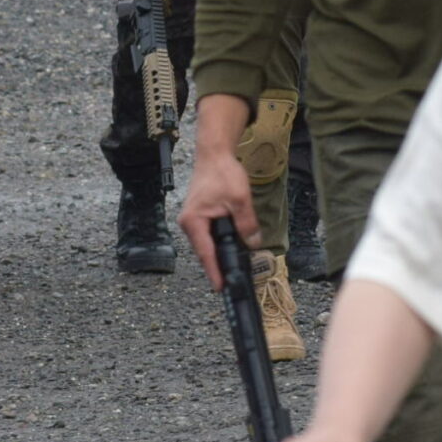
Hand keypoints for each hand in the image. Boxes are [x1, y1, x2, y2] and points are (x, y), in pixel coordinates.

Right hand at [177, 145, 258, 287]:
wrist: (214, 155)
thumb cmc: (222, 173)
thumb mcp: (240, 199)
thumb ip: (247, 224)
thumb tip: (253, 242)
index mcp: (194, 221)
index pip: (206, 252)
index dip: (214, 271)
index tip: (220, 287)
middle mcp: (189, 223)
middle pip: (204, 251)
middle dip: (216, 266)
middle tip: (229, 283)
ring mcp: (192, 220)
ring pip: (206, 244)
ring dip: (217, 255)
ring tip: (229, 270)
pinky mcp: (198, 216)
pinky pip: (207, 236)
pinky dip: (216, 244)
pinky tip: (226, 250)